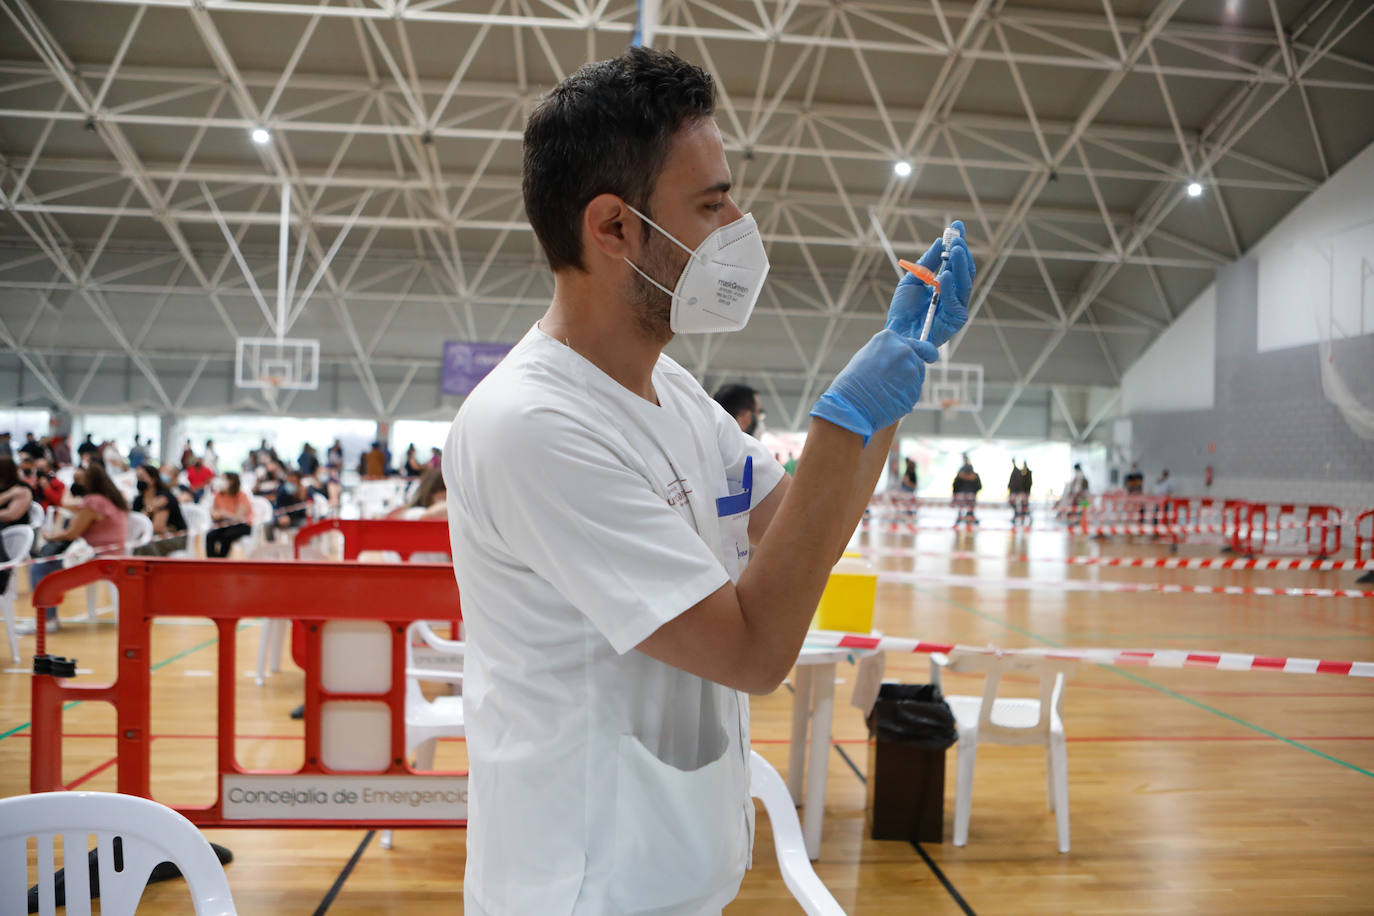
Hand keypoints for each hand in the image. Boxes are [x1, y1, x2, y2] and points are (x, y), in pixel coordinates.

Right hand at [810, 330, 938, 444]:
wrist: (850, 403)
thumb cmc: (852, 381)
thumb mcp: (868, 356)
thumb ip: (887, 353)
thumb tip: (899, 359)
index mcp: (890, 338)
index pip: (916, 343)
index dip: (919, 353)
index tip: (926, 357)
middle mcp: (904, 350)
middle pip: (918, 361)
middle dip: (909, 371)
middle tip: (890, 382)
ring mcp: (911, 370)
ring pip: (917, 378)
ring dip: (907, 385)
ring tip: (885, 392)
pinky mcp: (915, 390)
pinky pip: (913, 393)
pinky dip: (905, 397)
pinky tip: (888, 400)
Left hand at [884, 220, 974, 345]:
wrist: (897, 332)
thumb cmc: (902, 309)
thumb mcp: (912, 280)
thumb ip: (926, 263)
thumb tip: (939, 241)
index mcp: (945, 284)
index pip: (956, 261)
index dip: (957, 244)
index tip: (957, 226)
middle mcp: (954, 294)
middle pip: (964, 270)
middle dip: (962, 252)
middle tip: (957, 237)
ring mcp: (957, 306)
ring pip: (965, 283)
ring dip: (960, 265)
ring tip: (955, 249)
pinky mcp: (957, 320)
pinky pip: (956, 301)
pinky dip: (950, 287)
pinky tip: (945, 276)